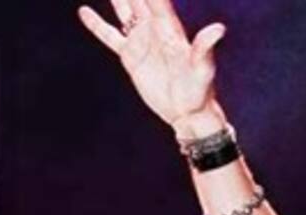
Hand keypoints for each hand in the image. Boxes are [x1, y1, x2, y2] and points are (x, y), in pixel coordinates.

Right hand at [78, 0, 226, 128]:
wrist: (188, 113)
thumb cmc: (200, 91)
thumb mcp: (203, 69)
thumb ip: (205, 47)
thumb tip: (220, 28)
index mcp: (170, 29)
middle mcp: (155, 30)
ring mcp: (142, 42)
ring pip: (124, 11)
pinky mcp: (131, 57)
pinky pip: (111, 36)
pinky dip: (97, 25)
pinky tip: (85, 12)